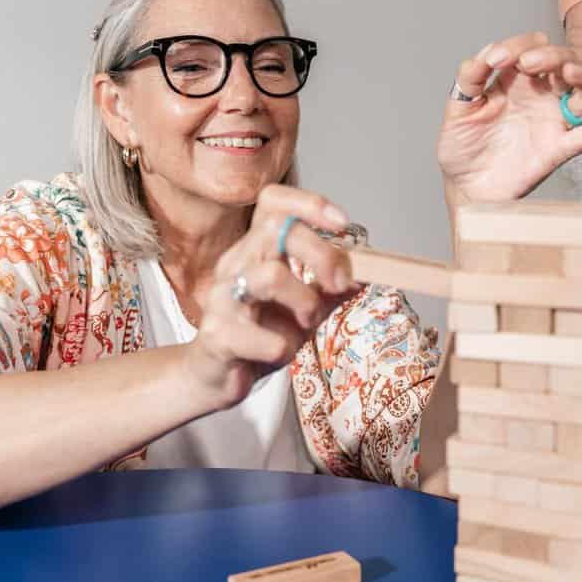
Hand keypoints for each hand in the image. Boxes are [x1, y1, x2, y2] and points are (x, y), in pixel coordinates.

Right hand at [181, 186, 357, 410]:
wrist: (217, 377)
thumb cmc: (260, 336)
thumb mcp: (305, 307)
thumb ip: (330, 289)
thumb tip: (364, 274)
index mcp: (255, 251)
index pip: (273, 204)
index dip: (309, 204)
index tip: (343, 225)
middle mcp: (235, 265)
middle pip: (276, 230)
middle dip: (322, 254)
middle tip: (341, 283)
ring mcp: (223, 299)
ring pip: (271, 277)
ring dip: (306, 302)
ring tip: (308, 322)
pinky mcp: (218, 337)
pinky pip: (263, 338)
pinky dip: (283, 348)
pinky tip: (279, 353)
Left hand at [437, 32, 581, 202]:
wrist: (465, 187)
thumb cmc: (462, 148)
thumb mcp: (458, 108)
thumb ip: (469, 79)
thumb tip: (486, 53)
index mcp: (516, 80)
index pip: (532, 48)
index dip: (518, 45)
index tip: (496, 60)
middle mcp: (541, 95)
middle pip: (567, 60)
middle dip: (554, 54)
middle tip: (528, 62)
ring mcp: (553, 120)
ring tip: (567, 72)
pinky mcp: (560, 148)